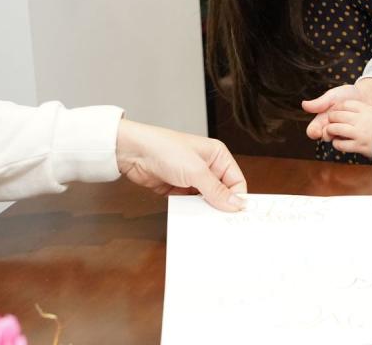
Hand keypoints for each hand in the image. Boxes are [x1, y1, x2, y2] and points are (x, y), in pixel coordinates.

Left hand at [115, 121, 246, 210]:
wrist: (134, 153)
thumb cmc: (165, 149)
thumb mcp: (196, 171)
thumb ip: (216, 190)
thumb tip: (236, 204)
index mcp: (218, 155)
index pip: (236, 181)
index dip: (237, 198)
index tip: (236, 216)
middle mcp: (208, 166)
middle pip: (222, 192)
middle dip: (221, 206)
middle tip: (221, 222)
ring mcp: (193, 178)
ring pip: (206, 200)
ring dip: (205, 209)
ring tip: (205, 221)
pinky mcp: (179, 188)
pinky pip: (190, 204)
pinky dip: (191, 211)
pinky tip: (191, 218)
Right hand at [302, 79, 371, 140]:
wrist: (364, 95)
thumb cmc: (345, 95)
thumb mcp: (332, 96)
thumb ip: (320, 102)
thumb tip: (303, 104)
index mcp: (322, 120)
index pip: (312, 131)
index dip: (313, 132)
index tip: (317, 131)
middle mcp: (330, 128)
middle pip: (324, 137)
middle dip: (327, 134)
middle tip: (333, 128)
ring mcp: (342, 133)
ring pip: (337, 140)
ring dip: (340, 134)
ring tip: (347, 125)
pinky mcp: (353, 135)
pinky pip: (351, 140)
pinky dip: (352, 134)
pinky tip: (356, 127)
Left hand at [324, 100, 371, 157]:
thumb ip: (364, 110)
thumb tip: (350, 111)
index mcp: (366, 109)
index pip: (344, 104)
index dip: (336, 108)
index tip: (334, 111)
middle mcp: (361, 120)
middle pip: (337, 115)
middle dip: (331, 118)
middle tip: (330, 122)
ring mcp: (359, 133)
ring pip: (335, 129)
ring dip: (330, 130)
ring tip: (331, 132)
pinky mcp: (359, 146)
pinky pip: (341, 144)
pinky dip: (337, 143)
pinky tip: (339, 142)